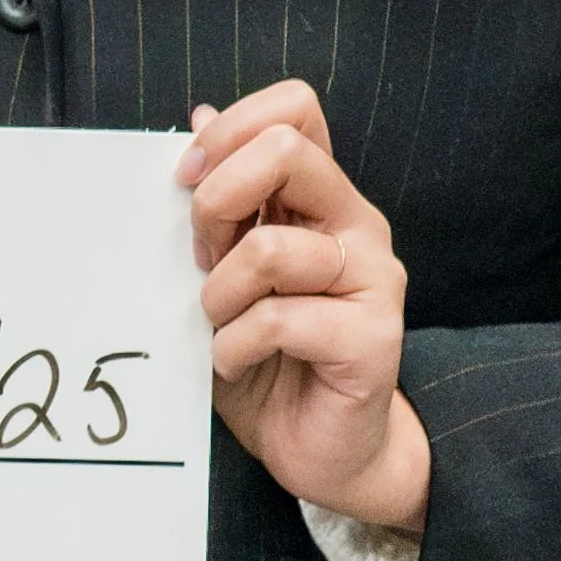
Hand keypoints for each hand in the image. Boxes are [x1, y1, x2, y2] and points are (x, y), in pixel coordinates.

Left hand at [179, 83, 428, 533]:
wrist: (322, 450)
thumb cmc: (268, 359)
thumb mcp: (224, 274)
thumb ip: (221, 204)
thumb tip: (199, 118)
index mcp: (321, 199)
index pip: (295, 110)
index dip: (230, 130)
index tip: (187, 180)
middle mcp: (356, 225)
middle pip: (287, 150)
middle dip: (216, 200)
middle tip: (201, 259)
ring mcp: (373, 278)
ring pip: (270, 249)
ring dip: (218, 296)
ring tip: (220, 328)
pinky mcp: (373, 337)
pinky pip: (277, 320)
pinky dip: (233, 347)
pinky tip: (236, 364)